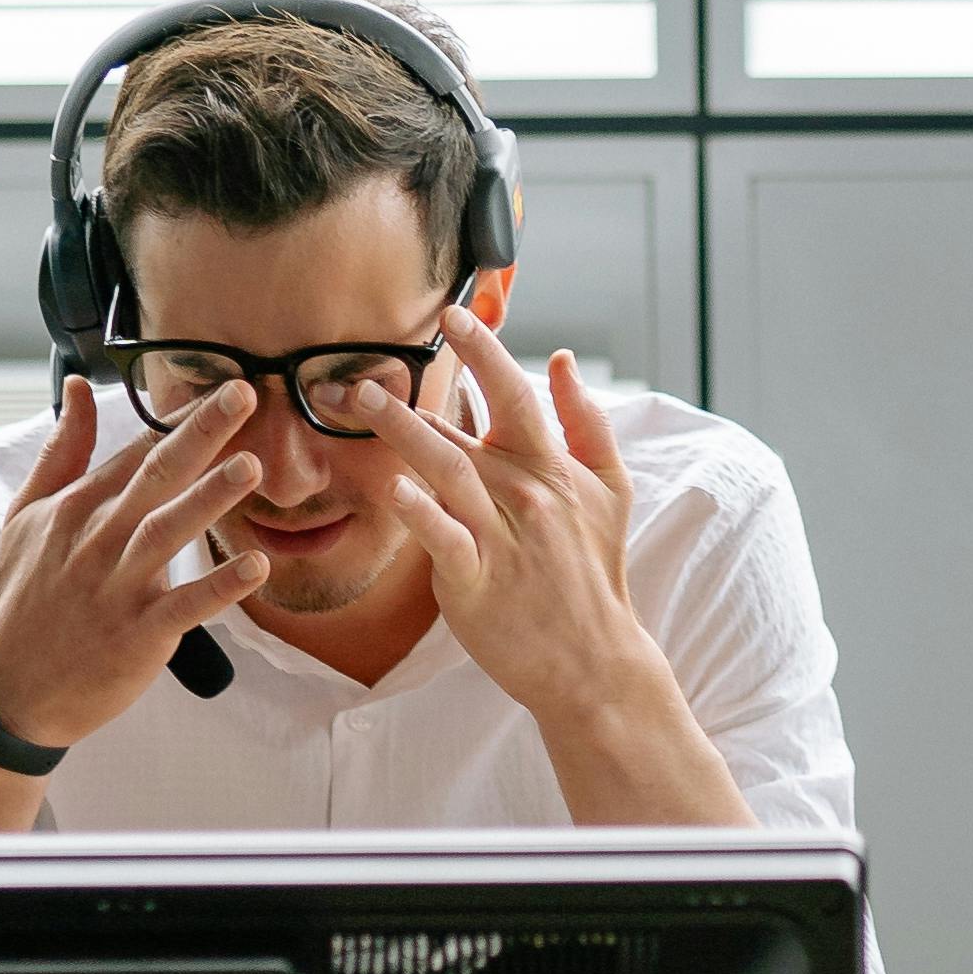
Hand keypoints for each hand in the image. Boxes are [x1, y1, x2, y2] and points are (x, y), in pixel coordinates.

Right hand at [0, 376, 275, 759]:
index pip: (135, 451)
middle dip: (201, 433)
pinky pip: (185, 606)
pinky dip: (220, 587)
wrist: (5, 691)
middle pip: (157, 476)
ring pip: (170, 531)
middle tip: (244, 394)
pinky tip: (256, 566)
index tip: (222, 385)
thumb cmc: (21, 599)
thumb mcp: (26, 516)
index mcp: (77, 508)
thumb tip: (77, 385)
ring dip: (211, 497)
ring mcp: (119, 588)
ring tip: (251, 465)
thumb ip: (62, 450)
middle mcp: (99, 540)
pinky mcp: (138, 635)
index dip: (180, 418)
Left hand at [336, 322, 736, 818]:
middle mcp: (524, 494)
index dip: (482, 350)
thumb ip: (586, 421)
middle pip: (464, 431)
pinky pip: (445, 540)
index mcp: (548, 467)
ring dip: (404, 434)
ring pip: (447, 472)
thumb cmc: (594, 571)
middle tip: (365, 370)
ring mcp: (501, 538)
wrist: (594, 658)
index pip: (513, 394)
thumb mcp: (610, 490)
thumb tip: (560, 360)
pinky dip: (421, 513)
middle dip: (414, 396)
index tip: (452, 315)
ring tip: (362, 405)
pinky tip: (395, 489)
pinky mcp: (476, 582)